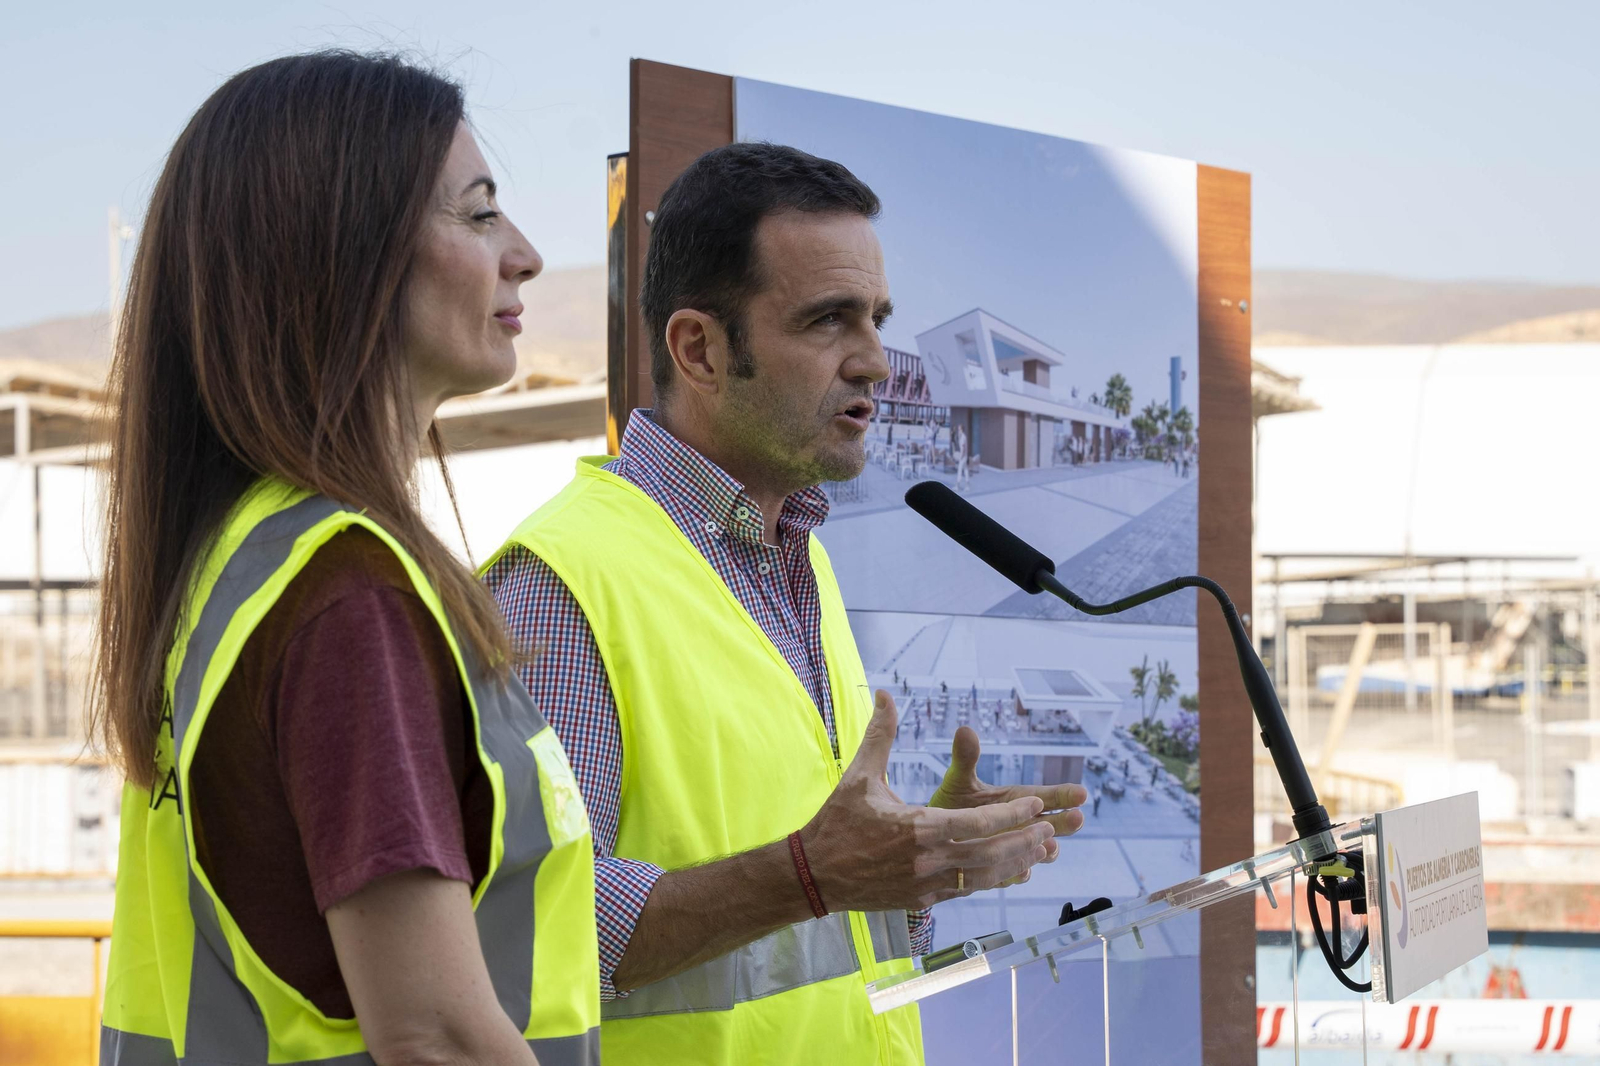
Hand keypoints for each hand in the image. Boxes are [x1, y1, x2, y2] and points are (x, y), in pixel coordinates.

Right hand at [799, 691, 1054, 911]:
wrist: (813, 874)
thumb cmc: (836, 822)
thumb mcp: (860, 776)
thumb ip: (880, 735)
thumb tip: (885, 695)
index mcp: (918, 828)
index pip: (978, 823)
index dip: (1012, 815)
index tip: (1037, 805)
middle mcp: (928, 861)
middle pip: (990, 853)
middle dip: (1023, 841)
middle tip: (1051, 829)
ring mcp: (926, 886)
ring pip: (983, 877)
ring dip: (1015, 863)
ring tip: (1040, 850)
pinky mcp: (921, 902)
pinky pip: (967, 890)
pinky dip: (991, 880)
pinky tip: (1008, 871)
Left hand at [929, 725, 1087, 865]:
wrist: (933, 835)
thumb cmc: (951, 803)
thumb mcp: (958, 780)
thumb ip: (966, 758)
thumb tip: (964, 729)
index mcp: (1017, 801)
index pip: (1046, 796)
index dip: (1064, 795)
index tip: (1081, 793)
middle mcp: (1021, 825)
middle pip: (1050, 824)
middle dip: (1065, 823)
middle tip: (1078, 818)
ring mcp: (1012, 848)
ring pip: (1038, 851)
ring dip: (1046, 849)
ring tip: (1051, 847)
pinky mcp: (999, 869)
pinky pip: (1013, 873)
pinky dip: (1019, 872)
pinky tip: (1023, 871)